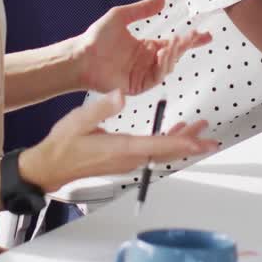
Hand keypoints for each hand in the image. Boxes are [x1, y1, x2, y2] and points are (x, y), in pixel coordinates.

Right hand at [20, 90, 218, 191]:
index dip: (181, 142)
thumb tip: (120, 95)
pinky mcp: (123, 160)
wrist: (51, 167)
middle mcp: (128, 158)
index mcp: (121, 148)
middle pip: (167, 151)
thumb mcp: (79, 120)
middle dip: (190, 143)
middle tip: (210, 137)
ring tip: (198, 130)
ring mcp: (127, 162)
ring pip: (161, 152)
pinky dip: (167, 143)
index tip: (199, 141)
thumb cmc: (63, 146)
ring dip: (181, 141)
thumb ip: (102, 107)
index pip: (158, 145)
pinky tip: (173, 133)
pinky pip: (152, 153)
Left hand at [74, 0, 210, 94]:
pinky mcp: (139, 85)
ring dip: (174, 53)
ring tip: (176, 40)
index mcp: (145, 47)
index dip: (189, 40)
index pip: (172, 44)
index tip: (205, 34)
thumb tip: (163, 0)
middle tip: (195, 35)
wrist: (81, 56)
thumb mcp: (121, 16)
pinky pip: (157, 76)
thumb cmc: (96, 37)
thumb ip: (142, 9)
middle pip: (174, 54)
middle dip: (186, 45)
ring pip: (168, 65)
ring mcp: (143, 74)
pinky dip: (163, 64)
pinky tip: (164, 52)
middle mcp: (147, 61)